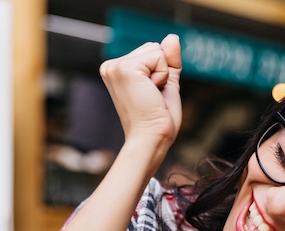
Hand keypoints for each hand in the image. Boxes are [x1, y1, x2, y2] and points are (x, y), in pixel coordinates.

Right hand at [99, 34, 181, 149]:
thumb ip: (169, 61)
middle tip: (152, 96)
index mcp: (116, 70)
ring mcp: (115, 66)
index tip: (151, 96)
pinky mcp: (125, 68)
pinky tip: (150, 92)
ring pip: (156, 49)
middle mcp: (111, 66)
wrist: (151, 139)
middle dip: (162, 71)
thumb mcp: (166, 84)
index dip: (161, 73)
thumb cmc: (158, 119)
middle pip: (152, 47)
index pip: (150, 52)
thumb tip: (172, 37)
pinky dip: (162, 75)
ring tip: (150, 95)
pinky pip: (158, 56)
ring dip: (162, 74)